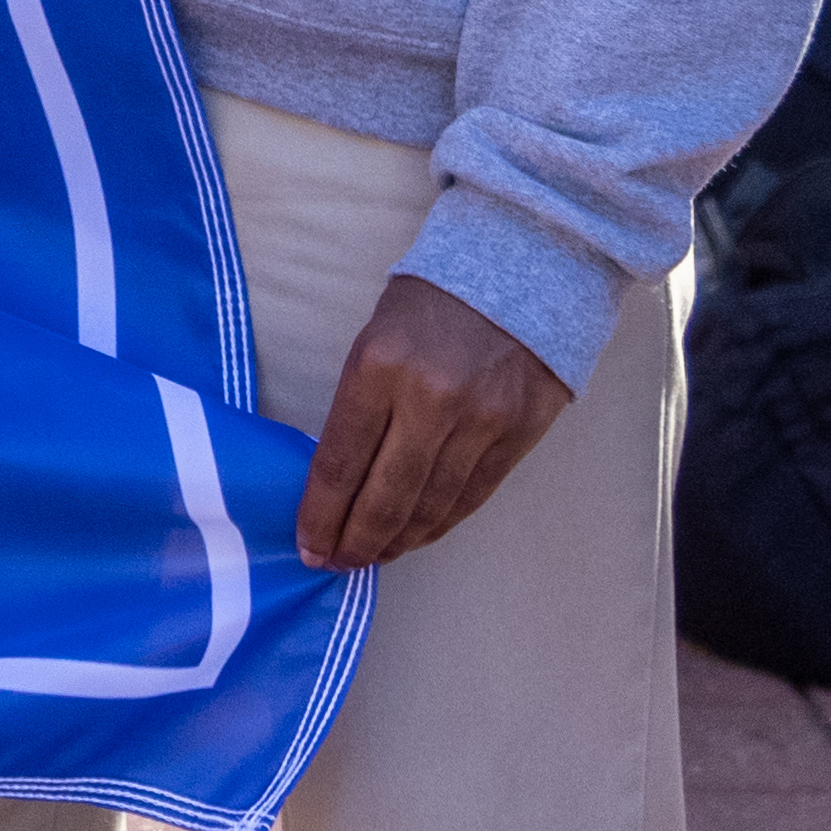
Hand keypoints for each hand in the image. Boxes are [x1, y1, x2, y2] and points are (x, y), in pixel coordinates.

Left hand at [296, 273, 567, 567]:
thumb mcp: (376, 338)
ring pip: (432, 504)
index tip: (308, 544)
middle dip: (356, 539)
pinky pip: (473, 495)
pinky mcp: (520, 433)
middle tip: (337, 562)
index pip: (340, 460)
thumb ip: (361, 404)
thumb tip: (340, 477)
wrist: (521, 268)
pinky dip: (442, 522)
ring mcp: (481, 420)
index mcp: (379, 367)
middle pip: (386, 495)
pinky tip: (418, 535)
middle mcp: (430, 399)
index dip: (321, 513)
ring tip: (373, 556)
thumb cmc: (431, 302)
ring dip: (399, 539)